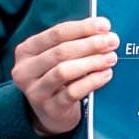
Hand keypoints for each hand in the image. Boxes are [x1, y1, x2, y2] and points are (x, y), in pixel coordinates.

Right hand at [12, 17, 118, 137]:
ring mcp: (35, 91)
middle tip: (112, 41)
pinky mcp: (50, 108)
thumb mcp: (58, 57)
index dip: (83, 28)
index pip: (56, 33)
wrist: (51, 113)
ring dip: (92, 62)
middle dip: (91, 44)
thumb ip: (75, 41)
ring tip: (111, 58)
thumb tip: (103, 29)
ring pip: (64, 71)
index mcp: (26, 51)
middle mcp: (25, 70)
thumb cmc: (58, 77)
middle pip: (61, 52)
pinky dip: (92, 81)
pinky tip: (106, 74)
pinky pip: (73, 92)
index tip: (105, 25)